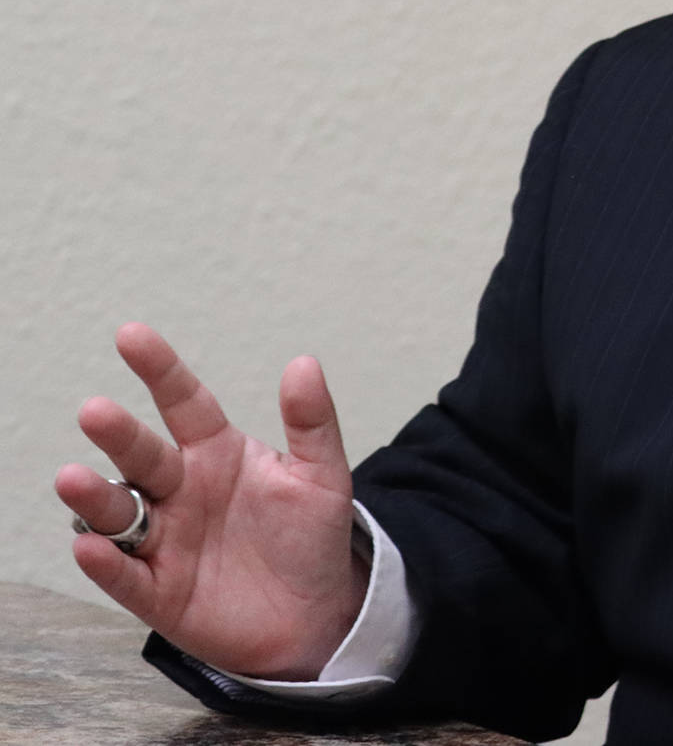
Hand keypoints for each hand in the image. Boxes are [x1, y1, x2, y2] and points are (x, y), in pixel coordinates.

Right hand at [54, 323, 370, 679]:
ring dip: (95, 497)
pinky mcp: (157, 591)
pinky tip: (90, 546)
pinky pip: (125, 575)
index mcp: (216, 452)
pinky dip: (106, 563)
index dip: (160, 371)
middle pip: (142, 455)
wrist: (314, 615)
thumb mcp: (321, 477)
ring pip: (118, 513)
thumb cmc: (310, 537)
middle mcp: (180, 489)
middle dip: (118, 434)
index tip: (131, 335)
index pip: (184, 402)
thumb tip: (304, 363)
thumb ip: (312, 423)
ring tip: (73, 478)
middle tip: (96, 411)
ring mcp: (164, 540)